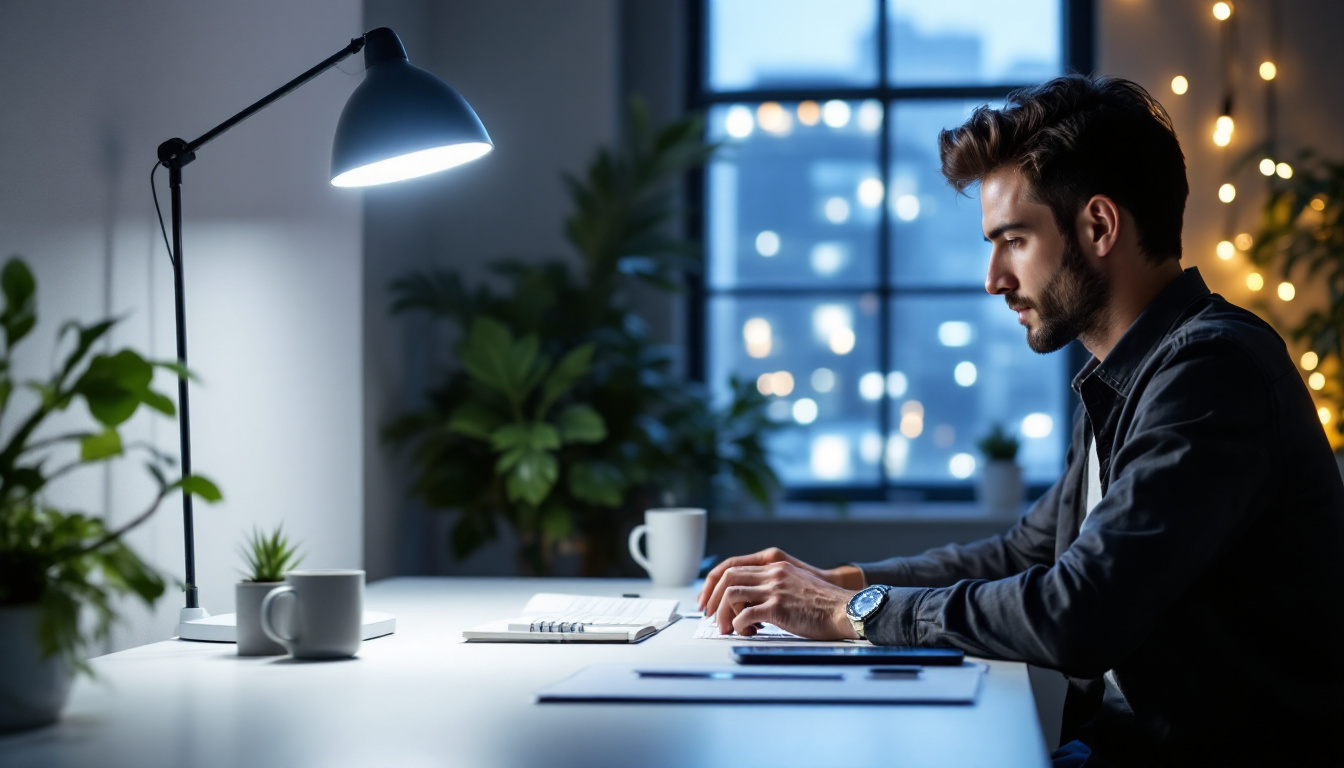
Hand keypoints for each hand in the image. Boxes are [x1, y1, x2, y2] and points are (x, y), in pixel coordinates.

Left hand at [698, 547, 863, 614]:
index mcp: (774, 565)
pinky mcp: (778, 607)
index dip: (714, 583)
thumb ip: (772, 586)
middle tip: (709, 617)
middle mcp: (772, 573)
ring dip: (723, 614)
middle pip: (726, 577)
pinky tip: (746, 632)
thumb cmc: (823, 604)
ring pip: (731, 595)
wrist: (845, 610)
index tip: (707, 599)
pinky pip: (744, 615)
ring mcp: (775, 589)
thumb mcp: (794, 583)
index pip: (732, 565)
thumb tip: (746, 603)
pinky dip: (738, 626)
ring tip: (727, 629)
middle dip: (712, 599)